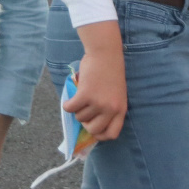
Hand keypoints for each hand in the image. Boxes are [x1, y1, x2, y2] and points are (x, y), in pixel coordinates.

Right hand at [64, 21, 126, 140]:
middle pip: (93, 130)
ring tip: (82, 96)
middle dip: (85, 123)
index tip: (93, 129)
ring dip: (78, 109)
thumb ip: (108, 108)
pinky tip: (71, 97)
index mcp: (121, 109)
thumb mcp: (116, 93)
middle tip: (84, 112)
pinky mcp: (86, 95)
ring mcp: (98, 103)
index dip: (100, 135)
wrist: (106, 53)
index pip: (112, 134)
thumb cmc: (110, 72)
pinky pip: (70, 108)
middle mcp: (111, 108)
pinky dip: (67, 104)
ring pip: (80, 117)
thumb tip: (91, 126)